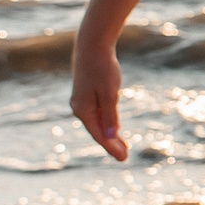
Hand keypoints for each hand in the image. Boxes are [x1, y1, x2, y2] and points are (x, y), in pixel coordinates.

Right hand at [71, 40, 128, 162]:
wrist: (92, 46)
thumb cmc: (102, 69)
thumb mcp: (110, 94)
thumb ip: (110, 116)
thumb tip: (111, 136)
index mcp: (83, 110)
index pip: (99, 135)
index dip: (111, 147)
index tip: (123, 158)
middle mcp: (79, 109)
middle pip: (97, 131)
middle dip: (111, 144)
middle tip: (125, 156)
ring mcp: (81, 102)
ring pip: (96, 123)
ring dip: (109, 135)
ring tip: (122, 146)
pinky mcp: (86, 95)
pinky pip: (96, 114)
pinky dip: (105, 123)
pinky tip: (113, 128)